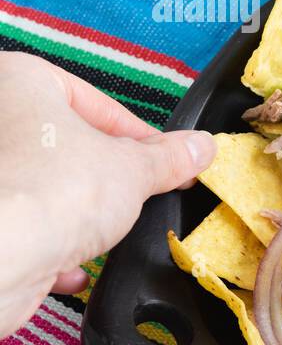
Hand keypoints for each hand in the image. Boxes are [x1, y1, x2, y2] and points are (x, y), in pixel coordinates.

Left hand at [0, 52, 215, 335]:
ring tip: (105, 229)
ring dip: (78, 211)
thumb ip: (170, 158)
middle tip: (141, 192)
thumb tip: (199, 148)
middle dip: (105, 175)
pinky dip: (48, 243)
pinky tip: (73, 263)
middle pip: (66, 144)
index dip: (139, 136)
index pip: (95, 103)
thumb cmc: (53, 191)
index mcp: (18, 81)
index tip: (165, 160)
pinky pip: (21, 224)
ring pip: (44, 186)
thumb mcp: (134, 169)